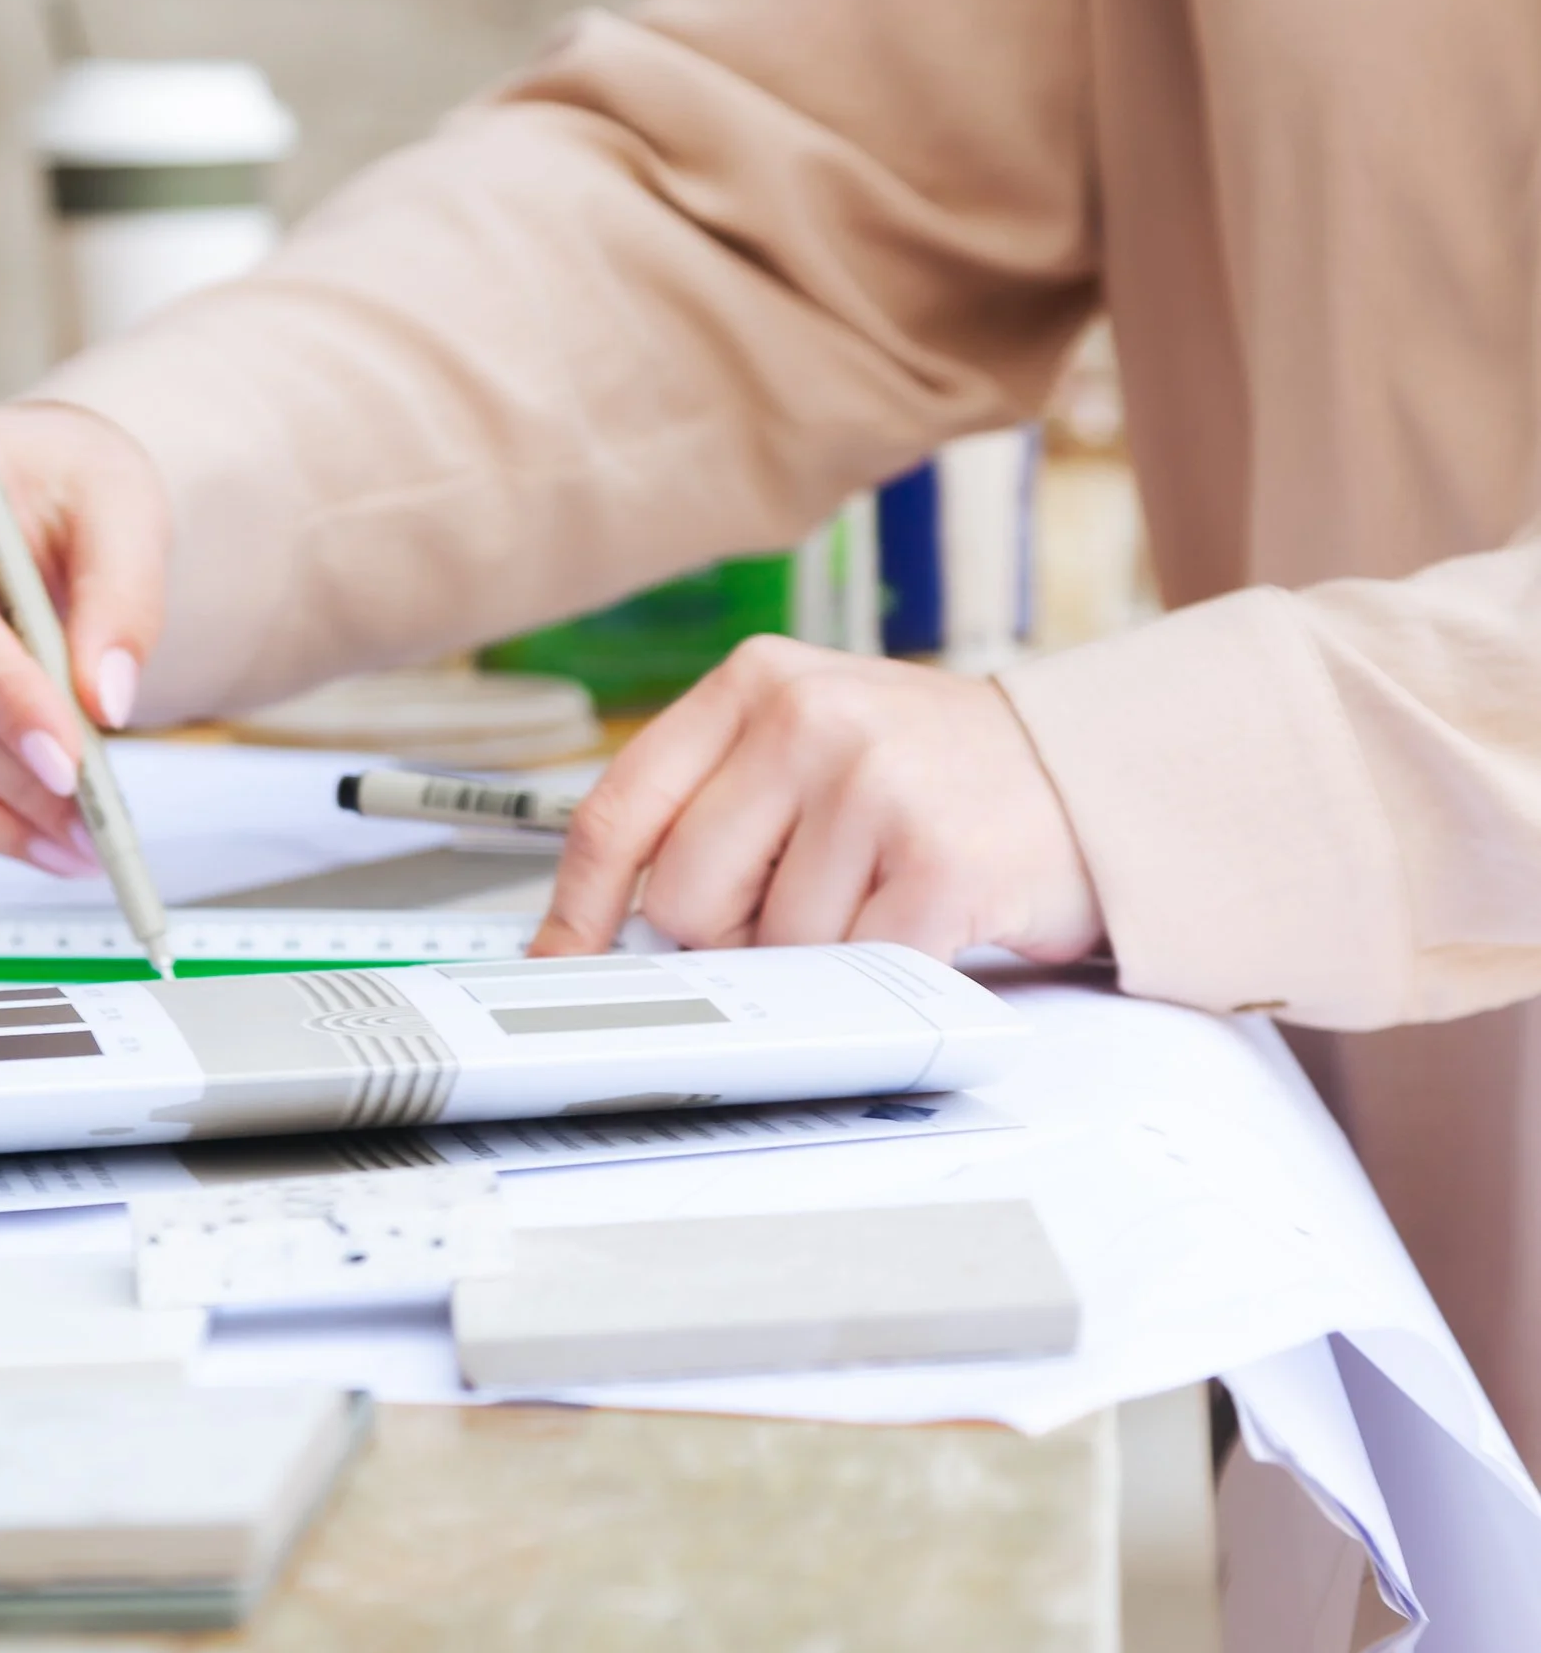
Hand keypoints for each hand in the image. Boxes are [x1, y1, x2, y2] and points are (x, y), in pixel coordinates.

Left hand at [530, 636, 1103, 963]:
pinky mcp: (934, 860)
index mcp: (755, 681)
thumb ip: (717, 804)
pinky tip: (924, 916)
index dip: (579, 908)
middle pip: (684, 901)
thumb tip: (611, 925)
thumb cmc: (937, 775)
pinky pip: (854, 970)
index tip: (563, 962)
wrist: (1089, 778)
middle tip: (811, 900)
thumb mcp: (813, 743)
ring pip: (773, 948)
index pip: (619, 810)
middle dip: (733, 935)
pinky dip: (886, 971)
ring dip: (822, 954)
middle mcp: (807, 717)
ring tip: (883, 892)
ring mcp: (872, 783)